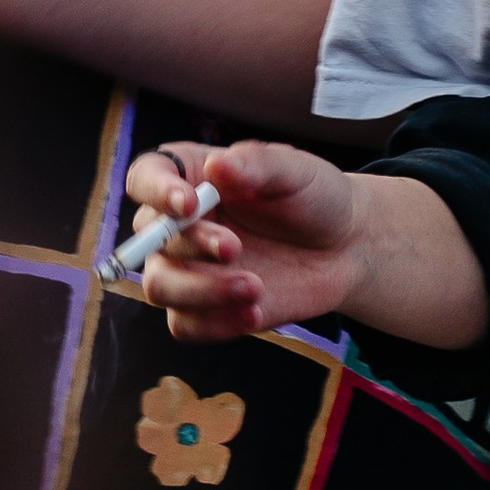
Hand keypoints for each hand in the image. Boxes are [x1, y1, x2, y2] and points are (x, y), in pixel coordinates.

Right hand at [124, 138, 371, 341]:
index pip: (145, 178)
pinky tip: (255, 312)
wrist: (343, 248)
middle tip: (234, 248)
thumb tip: (218, 166)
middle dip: (191, 246)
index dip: (156, 190)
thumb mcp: (294, 171)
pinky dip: (216, 322)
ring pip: (159, 287)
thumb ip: (257, 165)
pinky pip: (186, 325)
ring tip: (255, 287)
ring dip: (201, 290)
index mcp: (190, 177)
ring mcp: (188, 269)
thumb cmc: (313, 197)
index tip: (188, 203)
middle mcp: (179, 224)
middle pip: (151, 239)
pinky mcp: (205, 308)